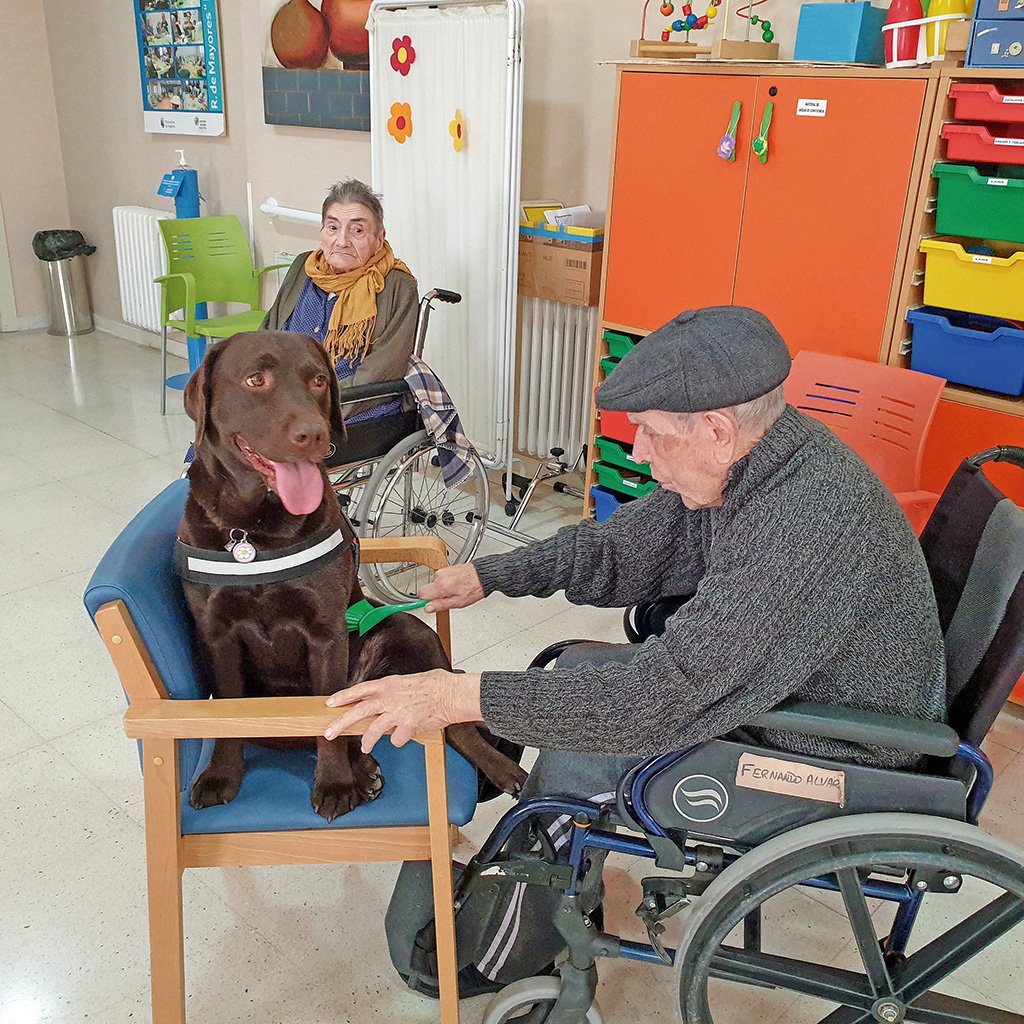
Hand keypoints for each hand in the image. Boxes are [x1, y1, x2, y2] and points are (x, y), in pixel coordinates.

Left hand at [324, 670, 482, 752]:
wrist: (451, 694)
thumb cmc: (436, 685)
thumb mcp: (409, 682)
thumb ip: (394, 693)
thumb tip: (385, 702)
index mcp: (388, 684)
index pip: (360, 690)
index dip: (343, 697)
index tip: (331, 702)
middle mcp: (389, 698)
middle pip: (358, 712)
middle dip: (341, 723)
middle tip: (328, 732)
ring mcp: (397, 714)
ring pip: (374, 731)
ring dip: (368, 741)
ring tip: (365, 747)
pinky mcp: (407, 728)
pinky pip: (397, 739)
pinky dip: (401, 739)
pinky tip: (408, 734)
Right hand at [419, 563, 484, 612]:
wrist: (484, 574)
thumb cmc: (475, 588)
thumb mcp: (459, 602)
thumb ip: (441, 605)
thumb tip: (428, 608)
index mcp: (441, 585)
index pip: (421, 594)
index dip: (426, 601)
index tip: (432, 605)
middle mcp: (440, 576)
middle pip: (428, 589)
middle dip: (435, 595)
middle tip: (449, 599)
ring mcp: (443, 570)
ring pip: (435, 584)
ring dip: (442, 589)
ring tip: (456, 591)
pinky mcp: (447, 568)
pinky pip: (441, 578)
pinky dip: (447, 583)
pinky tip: (457, 585)